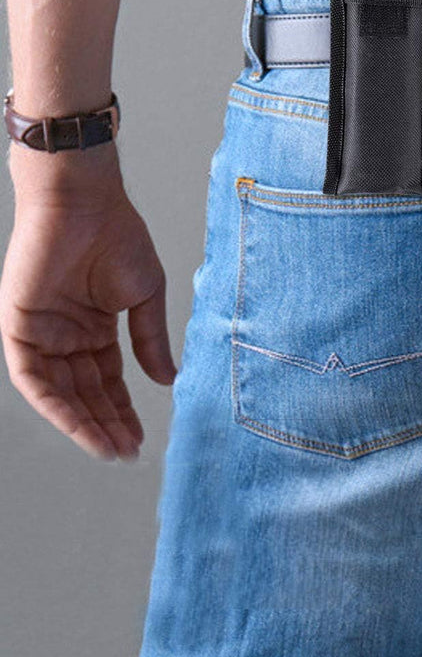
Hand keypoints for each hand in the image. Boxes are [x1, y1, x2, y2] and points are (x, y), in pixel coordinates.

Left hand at [1, 145, 175, 459]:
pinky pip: (33, 378)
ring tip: (109, 448)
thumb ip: (151, 339)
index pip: (107, 380)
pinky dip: (54, 404)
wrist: (85, 204)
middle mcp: (66, 336)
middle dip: (105, 425)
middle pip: (84, 393)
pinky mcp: (19, 329)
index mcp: (94, 327)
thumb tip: (166, 380)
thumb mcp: (145, 296)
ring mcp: (41, 334)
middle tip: (126, 452)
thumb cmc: (118, 237)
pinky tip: (79, 424)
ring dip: (83, 423)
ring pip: (59, 393)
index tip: (141, 438)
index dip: (123, 410)